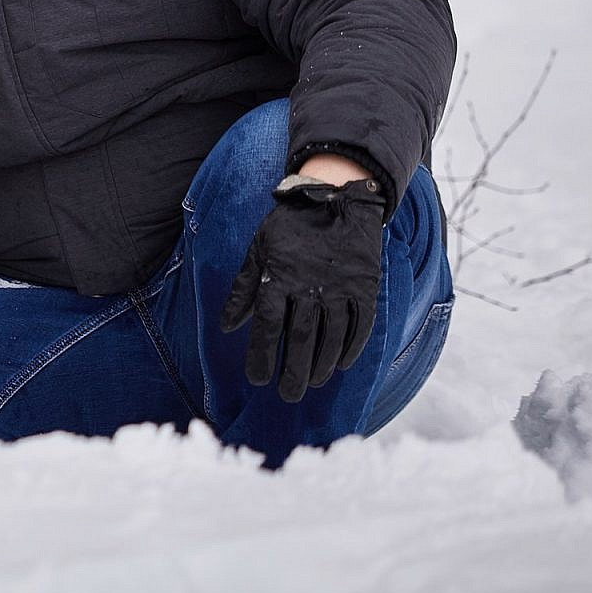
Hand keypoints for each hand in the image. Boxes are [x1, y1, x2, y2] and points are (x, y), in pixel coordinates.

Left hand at [220, 176, 387, 401]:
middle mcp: (310, 286)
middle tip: (288, 395)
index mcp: (279, 277)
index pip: (268, 326)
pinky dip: (351, 347)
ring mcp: (341, 287)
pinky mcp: (365, 286)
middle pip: (301, 338)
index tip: (258, 379)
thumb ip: (243, 289)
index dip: (262, 355)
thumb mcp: (258, 250)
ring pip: (332, 336)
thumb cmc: (289, 227)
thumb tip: (226, 326)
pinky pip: (360, 324)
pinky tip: (341, 364)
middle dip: (293, 371)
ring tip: (312, 383)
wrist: (335, 198)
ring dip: (322, 364)